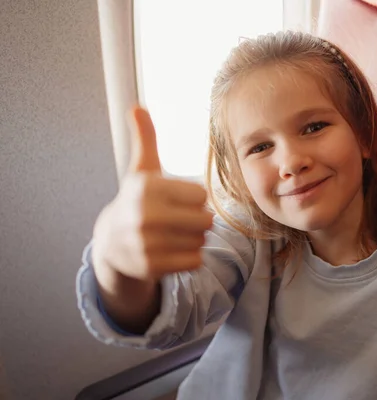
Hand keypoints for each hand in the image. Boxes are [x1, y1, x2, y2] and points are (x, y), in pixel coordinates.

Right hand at [92, 106, 212, 284]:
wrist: (111, 242)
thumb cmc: (136, 201)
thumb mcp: (141, 169)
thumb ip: (145, 138)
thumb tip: (137, 106)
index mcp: (146, 188)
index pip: (202, 195)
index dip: (194, 198)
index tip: (176, 199)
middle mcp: (144, 215)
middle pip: (206, 219)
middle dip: (198, 219)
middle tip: (179, 219)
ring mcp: (146, 243)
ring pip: (201, 241)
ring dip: (194, 239)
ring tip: (174, 234)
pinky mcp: (151, 267)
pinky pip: (195, 261)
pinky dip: (190, 257)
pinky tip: (172, 250)